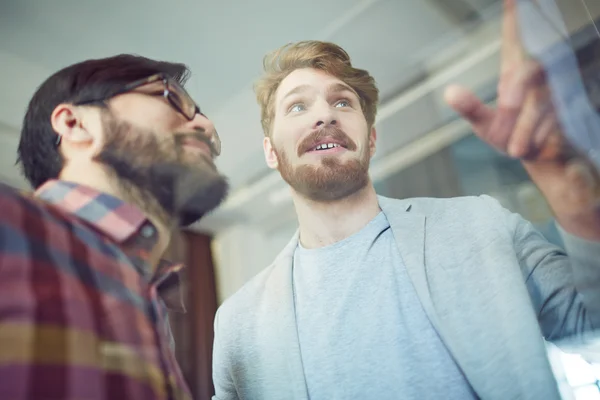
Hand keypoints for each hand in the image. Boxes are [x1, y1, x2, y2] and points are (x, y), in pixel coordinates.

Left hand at [444, 0, 567, 160]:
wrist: (542, 158)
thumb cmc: (511, 135)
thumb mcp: (485, 124)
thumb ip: (470, 107)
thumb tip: (450, 91)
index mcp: (515, 72)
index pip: (516, 37)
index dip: (515, 16)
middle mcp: (538, 77)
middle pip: (532, 69)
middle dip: (517, 92)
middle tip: (506, 108)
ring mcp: (556, 92)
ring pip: (543, 100)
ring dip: (526, 126)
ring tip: (515, 147)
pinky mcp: (571, 110)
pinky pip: (557, 119)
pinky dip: (540, 135)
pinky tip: (532, 146)